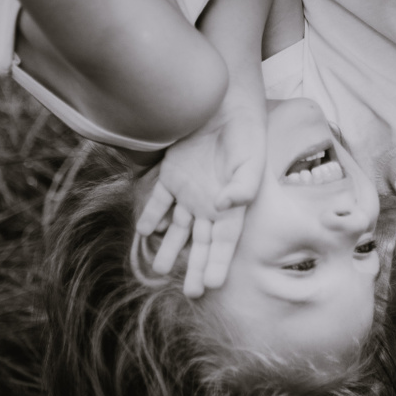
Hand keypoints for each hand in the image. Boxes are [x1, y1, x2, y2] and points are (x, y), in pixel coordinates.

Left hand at [134, 85, 266, 295]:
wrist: (224, 103)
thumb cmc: (246, 132)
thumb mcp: (251, 158)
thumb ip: (243, 184)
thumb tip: (225, 207)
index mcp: (233, 205)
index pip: (225, 242)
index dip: (219, 264)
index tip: (213, 285)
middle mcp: (210, 203)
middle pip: (203, 242)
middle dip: (197, 267)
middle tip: (192, 293)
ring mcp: (190, 190)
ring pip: (178, 227)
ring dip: (169, 247)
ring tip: (159, 269)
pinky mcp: (172, 174)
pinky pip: (160, 199)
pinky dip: (152, 214)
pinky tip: (144, 231)